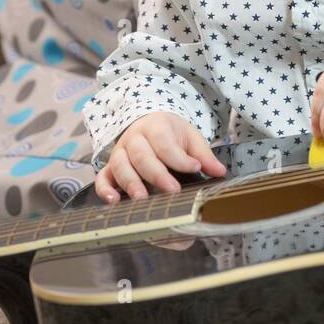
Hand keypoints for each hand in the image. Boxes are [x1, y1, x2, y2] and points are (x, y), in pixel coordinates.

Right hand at [95, 111, 227, 202]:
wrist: (147, 122)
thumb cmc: (170, 134)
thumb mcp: (190, 137)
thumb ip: (203, 155)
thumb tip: (220, 172)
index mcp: (156, 127)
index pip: (165, 143)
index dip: (179, 158)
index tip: (195, 168)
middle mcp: (134, 139)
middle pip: (142, 156)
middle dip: (157, 174)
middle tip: (173, 190)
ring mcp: (120, 153)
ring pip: (121, 167)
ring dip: (131, 183)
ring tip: (143, 199)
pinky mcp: (110, 167)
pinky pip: (103, 177)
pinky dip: (105, 189)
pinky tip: (113, 201)